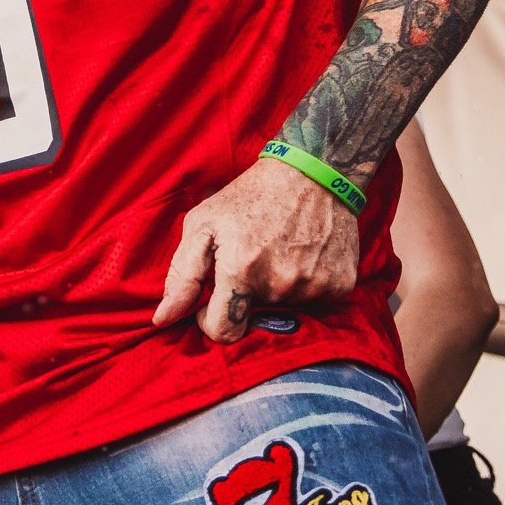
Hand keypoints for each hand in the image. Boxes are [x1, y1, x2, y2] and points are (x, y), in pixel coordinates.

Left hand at [153, 155, 359, 343]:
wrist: (311, 172)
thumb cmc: (248, 196)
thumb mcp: (202, 224)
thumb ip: (181, 276)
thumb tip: (163, 319)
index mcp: (241, 271)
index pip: (222, 332)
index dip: (210, 321)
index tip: (211, 301)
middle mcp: (280, 285)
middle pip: (253, 317)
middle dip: (244, 296)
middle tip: (250, 259)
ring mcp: (314, 287)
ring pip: (284, 310)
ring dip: (275, 289)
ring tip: (278, 251)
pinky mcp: (341, 286)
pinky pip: (313, 302)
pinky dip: (303, 284)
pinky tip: (301, 254)